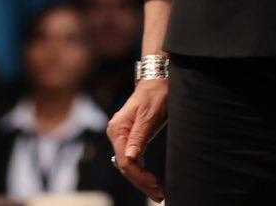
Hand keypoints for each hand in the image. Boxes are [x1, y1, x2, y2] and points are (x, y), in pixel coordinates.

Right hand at [106, 76, 168, 198]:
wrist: (158, 80)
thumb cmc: (155, 95)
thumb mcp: (150, 115)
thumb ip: (140, 136)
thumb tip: (131, 158)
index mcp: (118, 129)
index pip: (125, 160)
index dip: (139, 176)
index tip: (155, 184)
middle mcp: (116, 133)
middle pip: (125, 166)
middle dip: (141, 182)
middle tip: (159, 194)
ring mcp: (121, 135)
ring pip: (128, 164)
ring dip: (141, 179)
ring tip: (157, 192)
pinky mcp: (129, 136)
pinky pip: (132, 159)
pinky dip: (140, 171)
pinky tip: (149, 180)